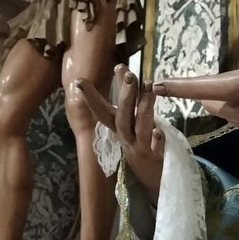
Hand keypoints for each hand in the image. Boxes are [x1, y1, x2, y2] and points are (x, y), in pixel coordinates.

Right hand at [74, 66, 164, 202]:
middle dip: (125, 96)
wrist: (152, 173)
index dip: (91, 97)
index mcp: (118, 127)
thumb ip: (126, 92)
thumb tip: (119, 65)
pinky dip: (157, 140)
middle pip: (121, 118)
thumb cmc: (139, 138)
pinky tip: (158, 132)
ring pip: (140, 128)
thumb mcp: (129, 116)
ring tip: (149, 89)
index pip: (101, 111)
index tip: (80, 81)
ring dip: (144, 108)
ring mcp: (140, 148)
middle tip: (130, 76)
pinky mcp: (157, 156)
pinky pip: (156, 149)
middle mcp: (126, 137)